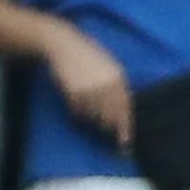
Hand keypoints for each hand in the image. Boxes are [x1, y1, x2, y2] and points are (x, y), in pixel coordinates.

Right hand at [44, 24, 135, 147]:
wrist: (65, 45)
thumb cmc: (90, 57)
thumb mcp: (111, 68)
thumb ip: (119, 89)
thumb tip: (123, 115)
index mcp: (119, 80)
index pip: (124, 111)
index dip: (124, 130)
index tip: (125, 145)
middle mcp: (107, 87)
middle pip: (109, 118)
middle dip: (107, 127)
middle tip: (104, 130)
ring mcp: (90, 90)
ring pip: (93, 116)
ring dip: (91, 116)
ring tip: (85, 99)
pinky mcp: (74, 92)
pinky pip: (78, 111)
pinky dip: (77, 110)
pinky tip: (76, 96)